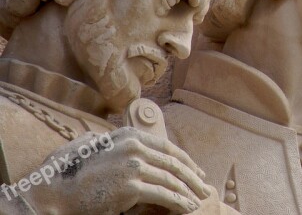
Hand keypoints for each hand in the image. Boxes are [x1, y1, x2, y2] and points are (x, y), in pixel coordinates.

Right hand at [20, 127, 211, 214]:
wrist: (56, 191)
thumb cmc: (73, 172)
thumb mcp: (98, 146)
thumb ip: (118, 143)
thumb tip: (136, 146)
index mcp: (129, 135)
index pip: (166, 147)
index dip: (185, 160)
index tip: (197, 170)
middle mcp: (134, 146)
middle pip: (173, 162)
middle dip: (192, 176)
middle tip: (204, 187)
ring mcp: (134, 165)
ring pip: (171, 179)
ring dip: (188, 191)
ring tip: (198, 200)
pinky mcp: (132, 186)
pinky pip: (163, 194)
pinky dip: (179, 201)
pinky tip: (187, 207)